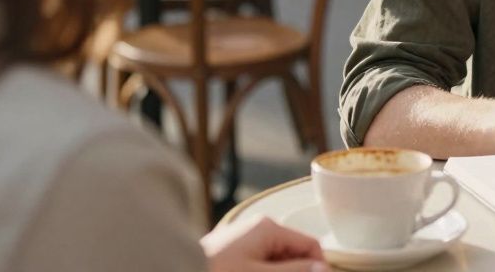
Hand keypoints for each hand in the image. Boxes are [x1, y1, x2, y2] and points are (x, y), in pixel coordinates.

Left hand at [200, 217, 326, 271]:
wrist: (171, 268)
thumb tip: (323, 268)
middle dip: (296, 271)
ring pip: (277, 261)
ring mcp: (246, 240)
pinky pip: (261, 262)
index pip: (310, 245)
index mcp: (269, 228)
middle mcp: (259, 229)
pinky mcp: (236, 252)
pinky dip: (265, 271)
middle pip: (294, 254)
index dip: (317, 267)